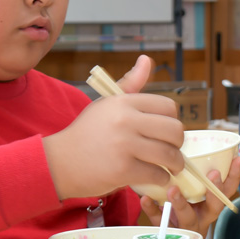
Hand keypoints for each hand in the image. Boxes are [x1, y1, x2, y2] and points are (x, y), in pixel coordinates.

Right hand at [44, 55, 184, 199]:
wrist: (60, 161)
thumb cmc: (86, 132)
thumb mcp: (106, 104)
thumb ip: (130, 84)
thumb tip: (147, 59)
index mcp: (124, 102)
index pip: (168, 107)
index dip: (172, 120)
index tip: (166, 131)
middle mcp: (126, 120)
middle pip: (174, 130)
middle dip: (178, 144)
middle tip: (172, 151)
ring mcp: (125, 146)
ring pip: (169, 155)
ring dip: (175, 164)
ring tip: (171, 168)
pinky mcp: (123, 170)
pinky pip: (157, 175)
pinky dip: (161, 179)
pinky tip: (155, 178)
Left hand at [140, 155, 239, 238]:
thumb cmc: (186, 207)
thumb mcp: (197, 194)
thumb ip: (197, 175)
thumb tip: (190, 141)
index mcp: (212, 204)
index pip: (228, 190)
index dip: (235, 176)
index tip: (237, 159)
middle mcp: (202, 215)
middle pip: (214, 207)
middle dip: (215, 191)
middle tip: (213, 174)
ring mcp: (185, 224)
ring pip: (187, 217)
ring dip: (181, 203)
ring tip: (173, 189)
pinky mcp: (166, 228)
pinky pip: (160, 220)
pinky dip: (152, 209)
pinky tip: (146, 198)